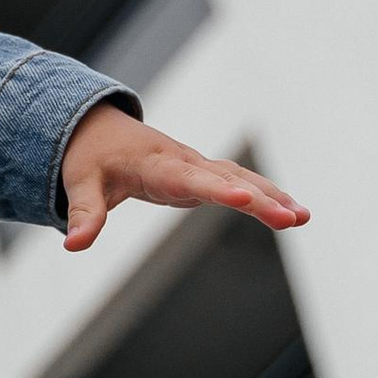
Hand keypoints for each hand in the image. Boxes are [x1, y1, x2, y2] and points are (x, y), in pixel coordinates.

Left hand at [60, 105, 307, 253]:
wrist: (98, 132)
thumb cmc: (90, 160)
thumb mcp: (81, 185)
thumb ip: (84, 215)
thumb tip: (74, 245)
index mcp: (157, 165)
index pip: (192, 178)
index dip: (219, 190)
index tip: (246, 200)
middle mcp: (185, 162)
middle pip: (229, 180)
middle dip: (262, 199)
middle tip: (293, 219)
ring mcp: (198, 167)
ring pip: (242, 179)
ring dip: (273, 196)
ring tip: (303, 217)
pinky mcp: (204, 174)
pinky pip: (241, 183)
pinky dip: (267, 195)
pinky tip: (293, 212)